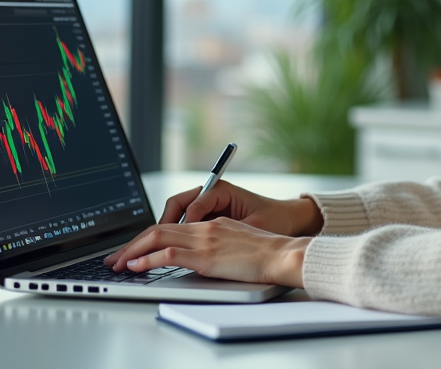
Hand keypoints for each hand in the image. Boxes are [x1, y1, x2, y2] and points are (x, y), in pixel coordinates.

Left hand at [105, 217, 309, 286]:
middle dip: (132, 244)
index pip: (171, 226)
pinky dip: (148, 260)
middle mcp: (204, 227)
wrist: (283, 253)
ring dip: (133, 251)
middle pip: (158, 230)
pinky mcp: (206, 256)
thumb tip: (200, 257)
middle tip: (115, 258)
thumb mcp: (238, 242)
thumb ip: (217, 244)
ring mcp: (204, 240)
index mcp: (211, 223)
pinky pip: (169, 254)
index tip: (133, 250)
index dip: (147, 237)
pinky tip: (136, 266)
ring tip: (118, 264)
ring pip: (157, 238)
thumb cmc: (267, 253)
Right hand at [160, 180, 323, 233]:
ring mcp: (209, 205)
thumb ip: (230, 230)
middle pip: (176, 205)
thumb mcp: (255, 225)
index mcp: (222, 191)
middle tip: (151, 245)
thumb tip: (205, 238)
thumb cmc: (275, 220)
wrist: (289, 221)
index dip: (184, 223)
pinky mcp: (210, 217)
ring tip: (154, 249)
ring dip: (165, 230)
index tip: (179, 241)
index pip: (191, 204)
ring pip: (177, 214)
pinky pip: (186, 223)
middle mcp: (213, 194)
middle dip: (161, 226)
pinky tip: (171, 250)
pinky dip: (176, 234)